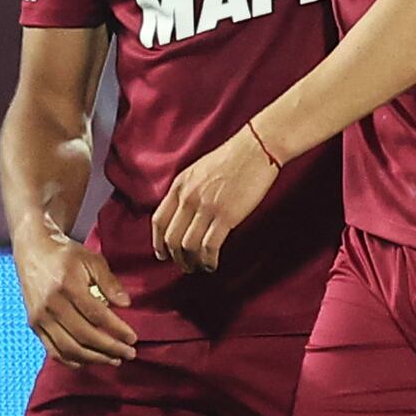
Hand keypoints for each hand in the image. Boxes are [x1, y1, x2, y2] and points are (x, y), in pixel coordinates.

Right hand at [16, 228, 139, 370]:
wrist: (33, 252)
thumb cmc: (67, 255)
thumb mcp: (92, 260)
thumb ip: (109, 282)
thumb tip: (126, 304)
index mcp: (67, 287)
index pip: (96, 315)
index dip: (116, 329)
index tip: (133, 338)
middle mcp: (50, 305)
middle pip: (83, 335)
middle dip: (109, 348)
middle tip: (130, 353)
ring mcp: (39, 318)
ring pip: (67, 347)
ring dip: (93, 358)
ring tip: (114, 360)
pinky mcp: (33, 325)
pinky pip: (52, 349)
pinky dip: (70, 360)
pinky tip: (87, 362)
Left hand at [147, 125, 289, 271]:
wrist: (257, 148)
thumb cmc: (234, 157)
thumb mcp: (199, 170)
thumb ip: (188, 190)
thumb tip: (185, 212)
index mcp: (179, 186)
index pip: (159, 221)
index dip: (158, 242)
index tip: (163, 254)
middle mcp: (188, 198)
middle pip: (172, 238)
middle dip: (176, 257)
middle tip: (184, 265)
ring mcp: (206, 208)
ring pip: (188, 246)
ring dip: (191, 262)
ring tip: (199, 268)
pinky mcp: (226, 216)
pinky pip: (209, 246)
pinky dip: (208, 260)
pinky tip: (213, 264)